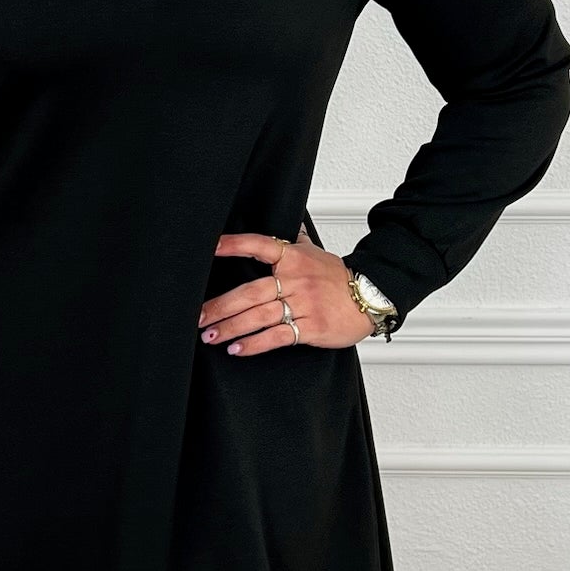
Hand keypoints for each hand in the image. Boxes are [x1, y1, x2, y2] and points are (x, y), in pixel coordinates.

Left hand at [199, 225, 374, 355]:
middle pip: (250, 292)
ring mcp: (302, 304)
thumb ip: (296, 240)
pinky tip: (237, 349)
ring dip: (230, 328)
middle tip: (198, 316)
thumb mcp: (316, 252)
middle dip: (220, 306)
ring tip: (210, 336)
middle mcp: (295, 279)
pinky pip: (276, 336)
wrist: (370, 298)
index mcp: (293, 257)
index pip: (258, 245)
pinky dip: (254, 344)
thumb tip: (288, 221)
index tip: (210, 248)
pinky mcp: (309, 327)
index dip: (233, 245)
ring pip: (258, 317)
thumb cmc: (338, 278)